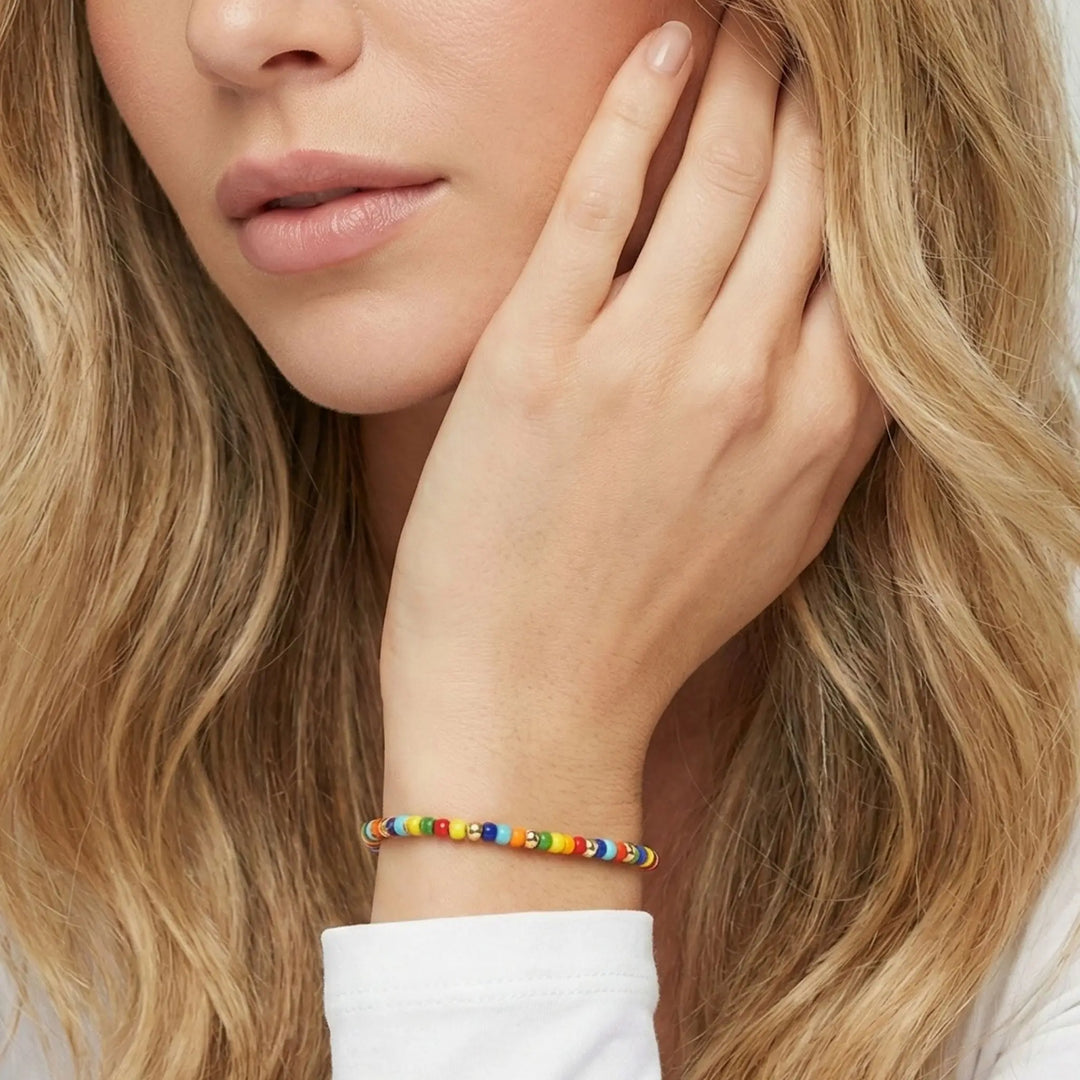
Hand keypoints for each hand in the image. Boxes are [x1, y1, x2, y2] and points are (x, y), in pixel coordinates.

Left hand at [378, 9, 891, 795]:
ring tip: (743, 20)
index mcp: (823, 427)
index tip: (849, 112)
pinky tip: (660, 47)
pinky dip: (636, 106)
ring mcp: (646, 363)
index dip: (863, 163)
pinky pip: (604, 196)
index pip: (870, 248)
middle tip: (803, 34)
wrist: (530, 704)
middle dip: (812, 92)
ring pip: (721, 170)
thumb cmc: (644, 628)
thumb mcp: (776, 536)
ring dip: (739, 72)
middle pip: (809, 188)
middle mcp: (752, 381)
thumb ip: (823, 429)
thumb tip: (837, 328)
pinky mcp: (540, 356)